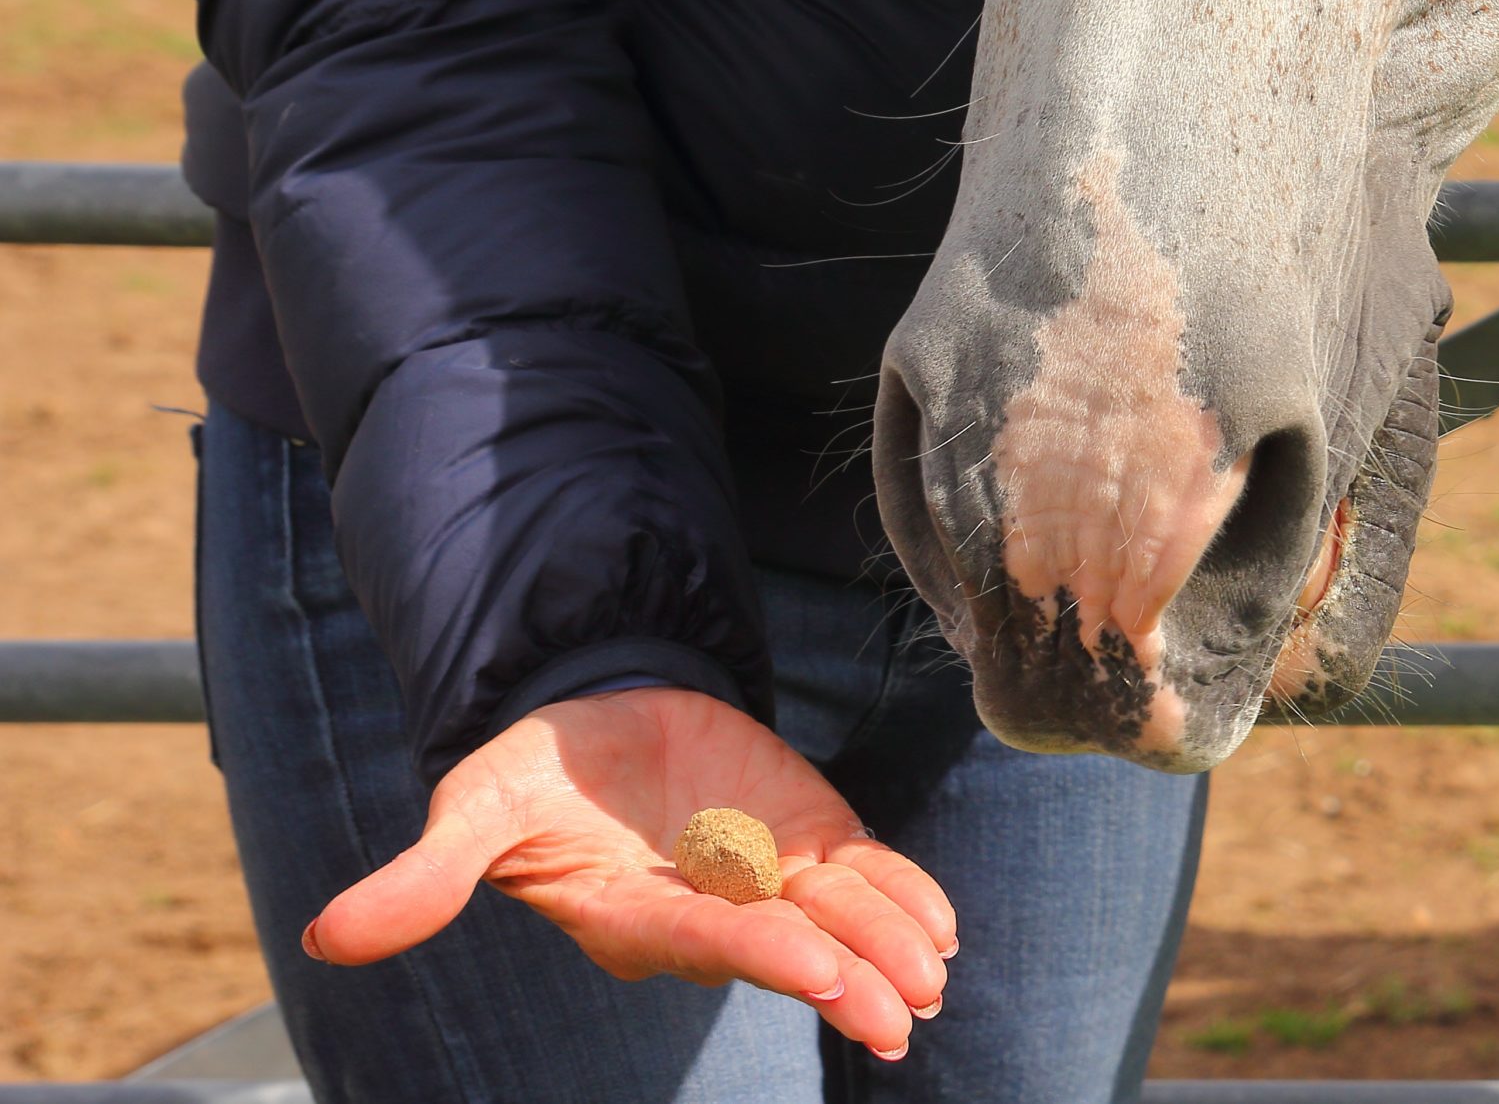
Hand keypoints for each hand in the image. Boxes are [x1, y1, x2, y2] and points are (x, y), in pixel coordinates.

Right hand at [302, 687, 955, 1058]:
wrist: (596, 711)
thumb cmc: (533, 774)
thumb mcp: (476, 809)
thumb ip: (426, 877)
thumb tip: (327, 935)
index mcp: (631, 914)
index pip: (703, 941)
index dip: (762, 953)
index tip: (822, 971)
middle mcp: (706, 909)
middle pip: (785, 947)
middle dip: (848, 977)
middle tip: (903, 1014)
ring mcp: (763, 876)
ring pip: (835, 918)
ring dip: (889, 947)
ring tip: (936, 979)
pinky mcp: (802, 836)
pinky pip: (859, 875)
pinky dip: (902, 895)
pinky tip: (942, 926)